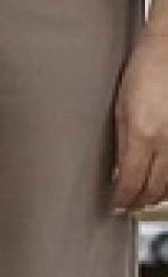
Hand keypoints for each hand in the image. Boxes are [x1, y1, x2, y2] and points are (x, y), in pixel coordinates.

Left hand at [110, 30, 167, 213]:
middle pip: (155, 190)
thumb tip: (118, 169)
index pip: (131, 183)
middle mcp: (167, 144)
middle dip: (139, 202)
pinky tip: (164, 181)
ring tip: (144, 196)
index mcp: (142, 135)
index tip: (114, 204)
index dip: (122, 200)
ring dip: (158, 194)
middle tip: (128, 204)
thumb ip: (122, 141)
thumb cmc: (144, 71)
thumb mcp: (120, 107)